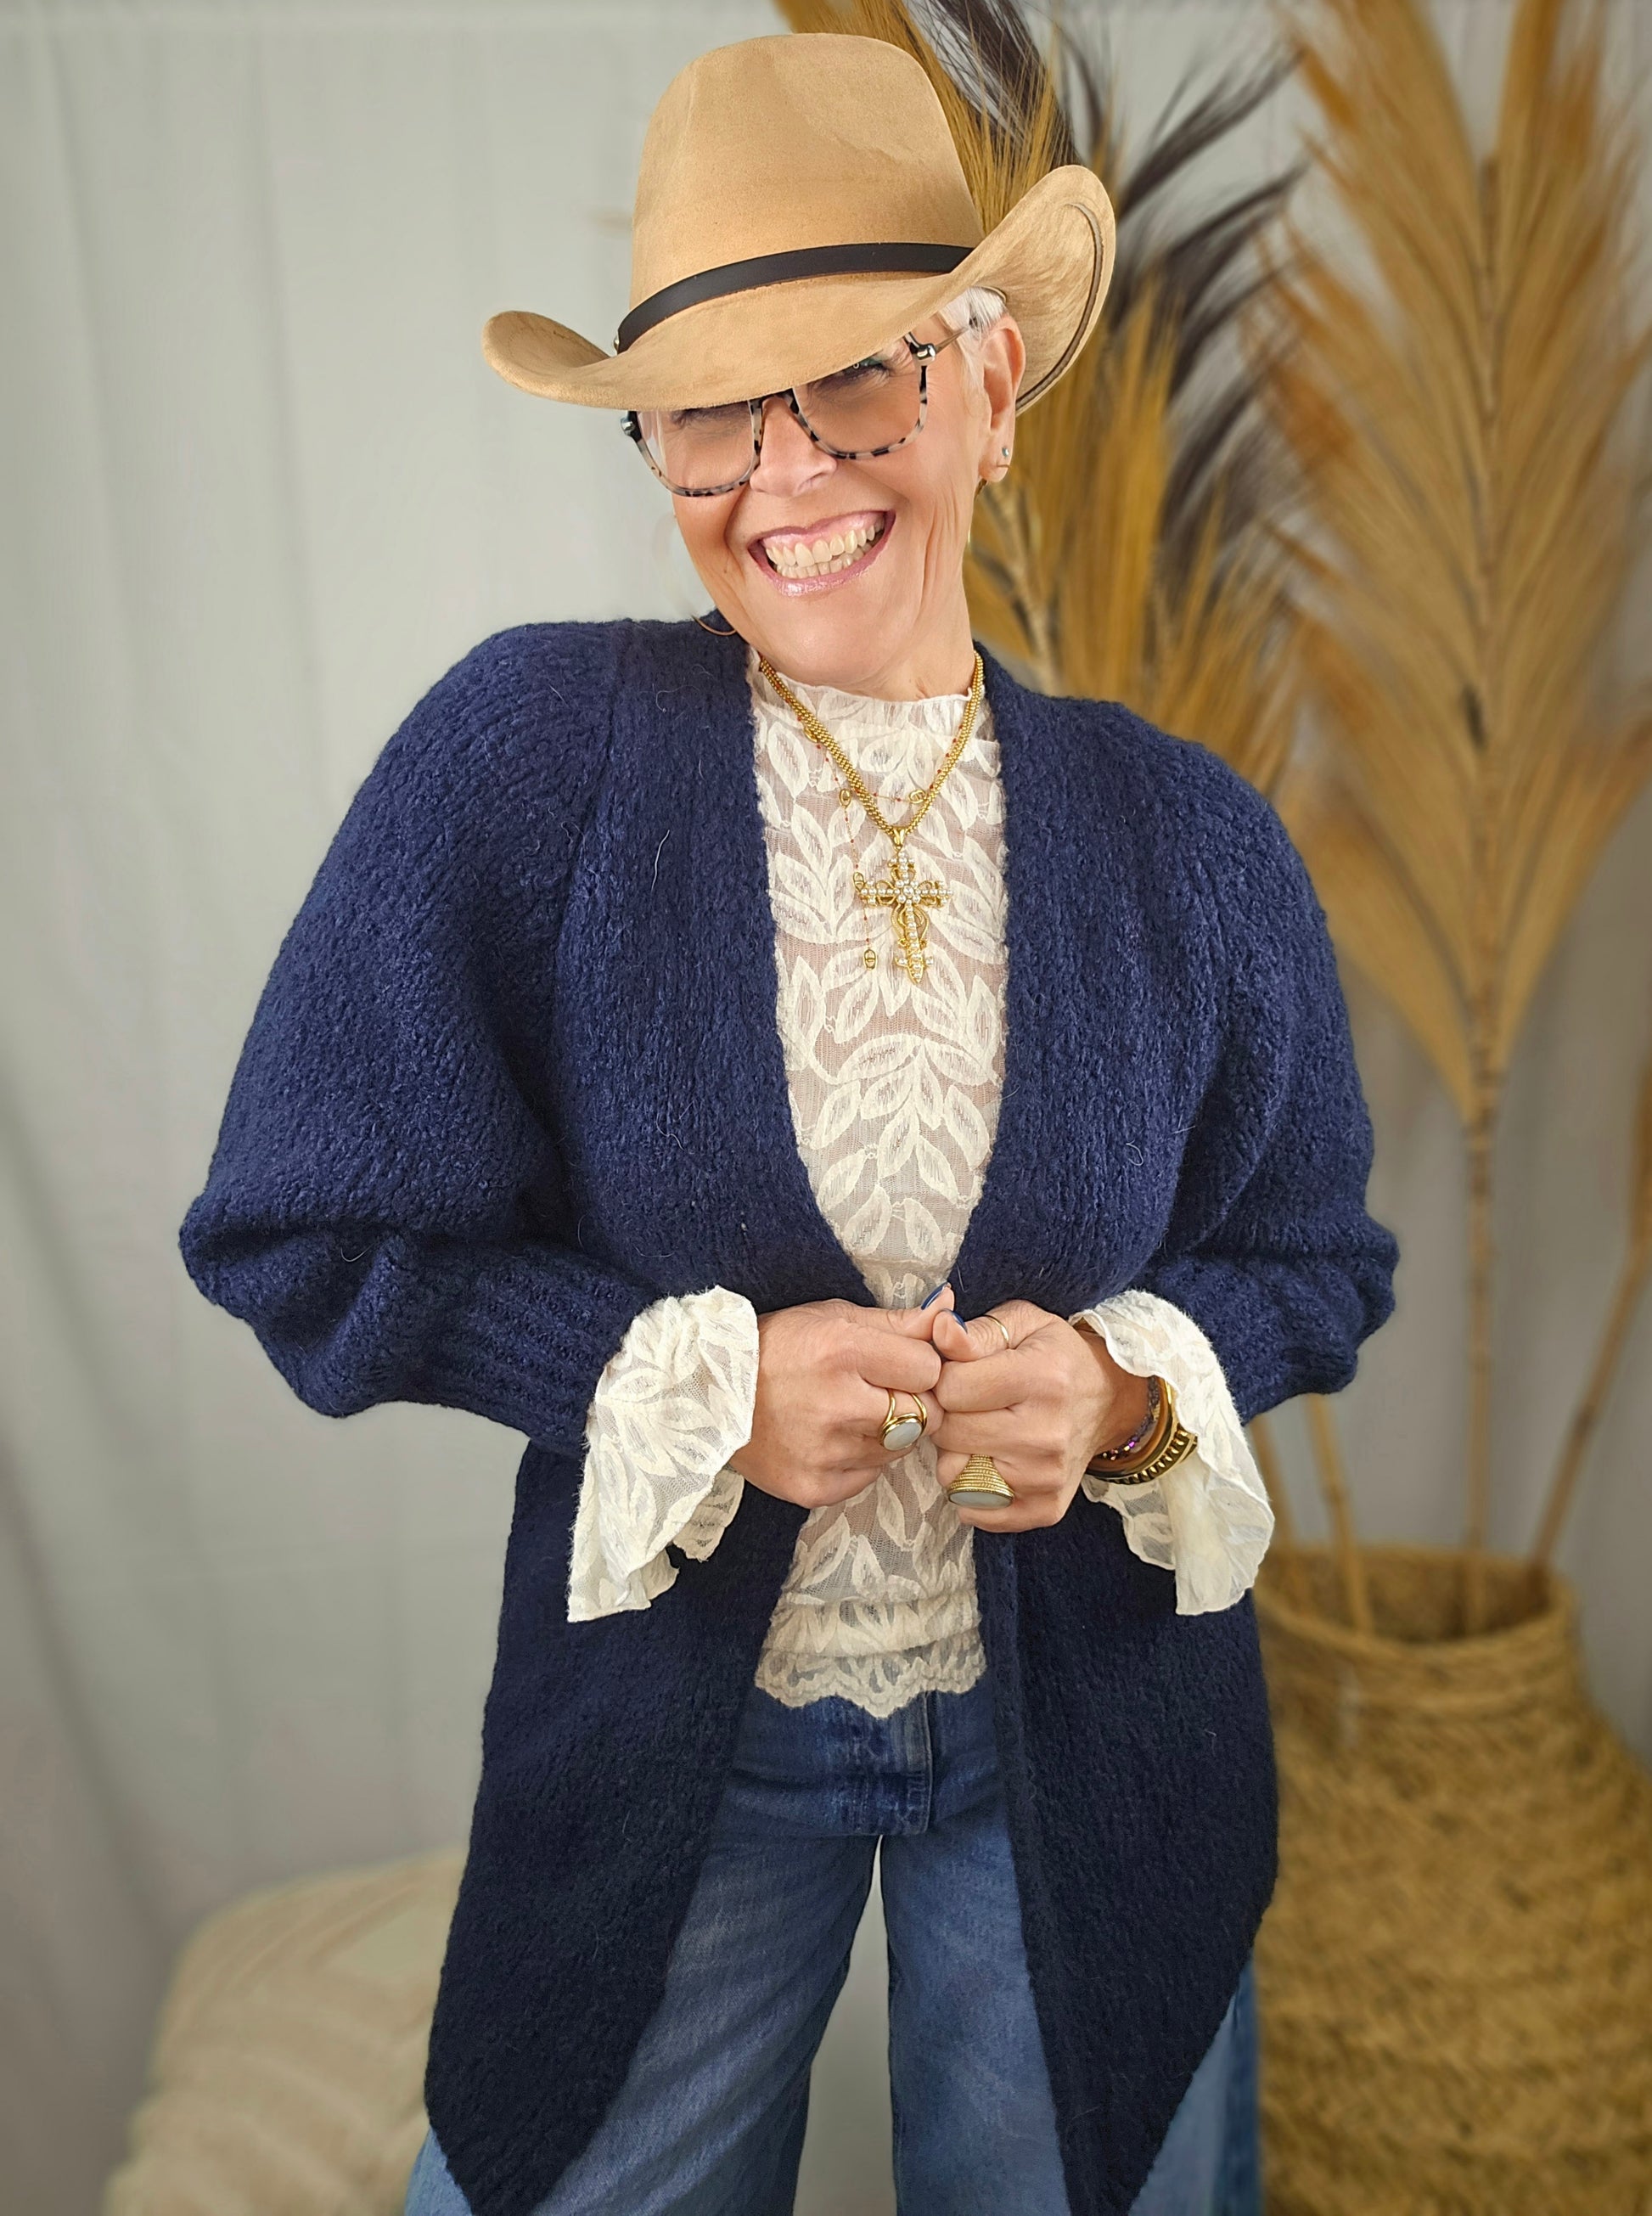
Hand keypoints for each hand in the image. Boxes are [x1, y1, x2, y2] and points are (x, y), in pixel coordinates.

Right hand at [726, 1286, 955, 1510]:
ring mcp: (825, 1452)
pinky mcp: (814, 1487)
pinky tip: (830, 1439)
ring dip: (887, 1432)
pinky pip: (869, 1476)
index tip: (895, 1364)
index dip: (918, 1365)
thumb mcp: (834, 1317)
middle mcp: (837, 1404)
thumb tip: (951, 1307)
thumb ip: (899, 1320)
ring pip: (899, 1449)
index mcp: (842, 1350)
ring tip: (847, 1413)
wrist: (708, 1395)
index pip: (929, 1367)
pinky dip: (859, 1459)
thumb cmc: (778, 1346)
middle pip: (924, 1414)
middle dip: (911, 1402)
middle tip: (877, 1392)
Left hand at [928, 1300, 1152, 1530]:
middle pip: (950, 1434)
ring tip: (979, 1431)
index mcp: (1042, 1379)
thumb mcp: (1023, 1323)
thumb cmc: (1056, 1356)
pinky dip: (969, 1489)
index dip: (943, 1377)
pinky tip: (987, 1462)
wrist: (1107, 1399)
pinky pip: (975, 1510)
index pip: (952, 1389)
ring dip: (955, 1454)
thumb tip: (940, 1330)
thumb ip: (976, 1331)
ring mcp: (1047, 1478)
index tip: (959, 1373)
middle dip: (947, 1415)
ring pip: (955, 1475)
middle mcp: (1047, 1435)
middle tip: (968, 1404)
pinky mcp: (1045, 1509)